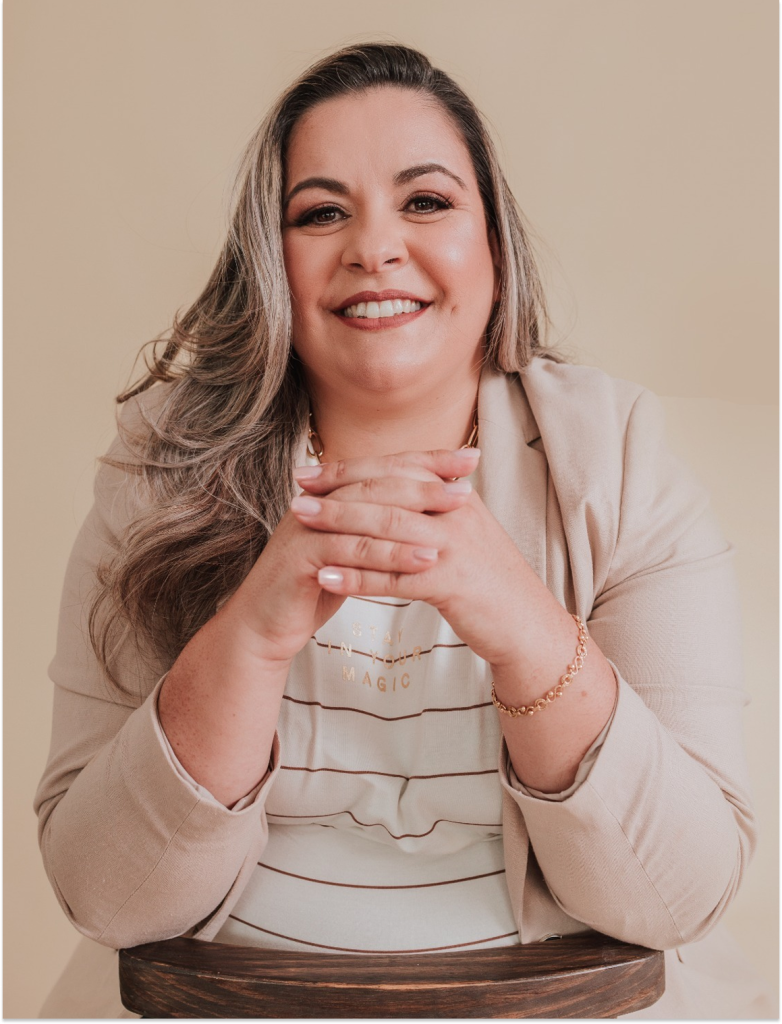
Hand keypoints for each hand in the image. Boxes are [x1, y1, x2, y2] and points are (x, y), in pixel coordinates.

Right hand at [223, 449, 478, 665]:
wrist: (263, 626)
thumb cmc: (312, 587)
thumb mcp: (350, 551)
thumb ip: (377, 526)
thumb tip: (427, 506)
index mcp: (332, 493)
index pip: (386, 466)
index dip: (427, 460)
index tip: (470, 459)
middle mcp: (318, 500)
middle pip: (378, 482)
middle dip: (426, 483)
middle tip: (466, 489)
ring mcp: (307, 525)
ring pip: (369, 513)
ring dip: (416, 516)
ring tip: (456, 521)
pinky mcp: (301, 556)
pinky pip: (353, 550)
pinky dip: (392, 554)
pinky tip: (425, 559)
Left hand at [291, 448, 546, 667]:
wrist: (528, 624)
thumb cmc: (488, 580)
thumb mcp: (463, 531)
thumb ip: (430, 507)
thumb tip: (386, 489)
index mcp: (456, 493)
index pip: (396, 469)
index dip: (351, 468)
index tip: (310, 471)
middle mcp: (457, 511)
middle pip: (388, 492)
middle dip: (337, 491)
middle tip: (297, 495)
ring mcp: (456, 545)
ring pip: (387, 528)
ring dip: (339, 525)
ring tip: (300, 525)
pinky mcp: (451, 582)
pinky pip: (394, 576)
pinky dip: (357, 576)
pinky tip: (325, 577)